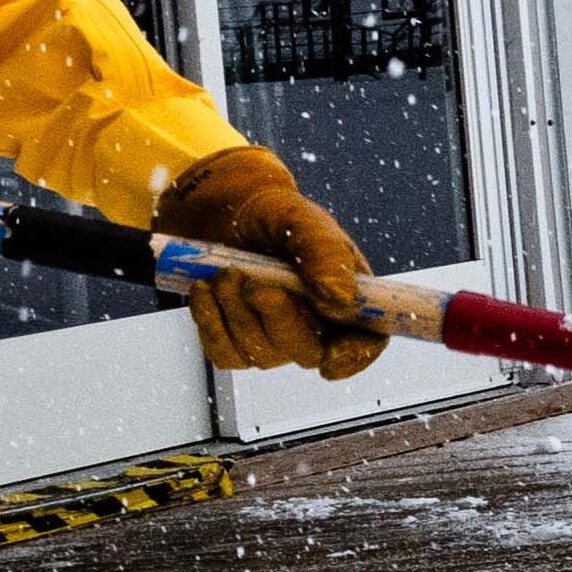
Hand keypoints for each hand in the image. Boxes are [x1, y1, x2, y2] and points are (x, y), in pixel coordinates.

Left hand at [154, 143, 390, 378]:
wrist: (227, 213)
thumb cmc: (275, 217)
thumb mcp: (302, 221)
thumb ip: (325, 254)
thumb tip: (342, 298)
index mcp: (348, 298)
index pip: (366, 341)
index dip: (354, 356)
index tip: (331, 359)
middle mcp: (316, 326)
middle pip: (306, 352)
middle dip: (276, 318)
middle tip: (252, 283)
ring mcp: (276, 340)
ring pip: (261, 354)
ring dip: (236, 313)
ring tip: (226, 273)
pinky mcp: (237, 344)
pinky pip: (226, 354)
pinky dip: (211, 323)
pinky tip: (206, 291)